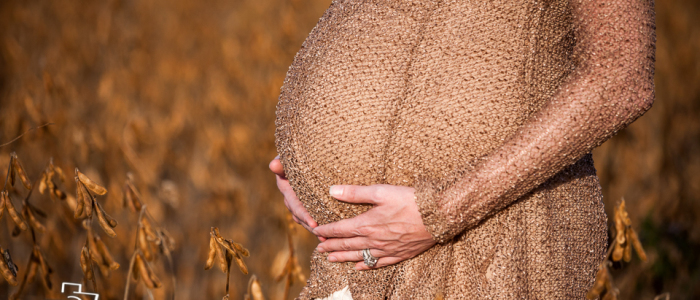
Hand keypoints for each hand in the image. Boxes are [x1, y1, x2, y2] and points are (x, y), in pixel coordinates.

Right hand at [269, 156, 319, 236]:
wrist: (306, 153)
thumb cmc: (298, 152)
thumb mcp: (290, 156)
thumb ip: (283, 162)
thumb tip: (273, 165)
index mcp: (285, 186)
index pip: (295, 204)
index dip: (304, 214)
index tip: (314, 222)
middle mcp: (290, 197)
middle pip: (300, 216)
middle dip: (311, 225)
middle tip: (323, 234)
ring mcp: (298, 202)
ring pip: (305, 219)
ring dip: (314, 229)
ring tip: (326, 237)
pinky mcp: (307, 204)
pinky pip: (311, 217)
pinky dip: (318, 226)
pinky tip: (327, 235)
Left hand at [313, 184, 435, 269]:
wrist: (438, 215)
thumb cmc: (410, 200)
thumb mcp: (381, 191)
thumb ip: (355, 192)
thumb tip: (332, 190)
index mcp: (367, 224)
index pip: (340, 229)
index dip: (326, 231)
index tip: (316, 232)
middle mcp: (374, 240)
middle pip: (347, 245)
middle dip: (331, 247)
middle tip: (319, 249)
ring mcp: (387, 249)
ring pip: (359, 256)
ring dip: (343, 258)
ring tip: (331, 259)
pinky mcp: (400, 254)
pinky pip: (378, 263)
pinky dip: (366, 265)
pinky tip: (359, 267)